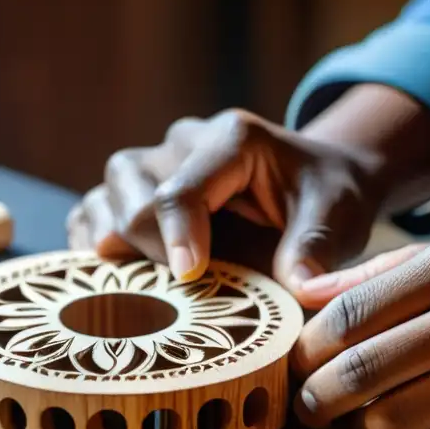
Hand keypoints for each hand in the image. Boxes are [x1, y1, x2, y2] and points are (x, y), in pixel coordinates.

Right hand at [65, 108, 384, 299]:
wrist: (317, 182)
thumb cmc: (328, 197)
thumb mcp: (338, 217)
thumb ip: (316, 249)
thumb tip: (300, 288)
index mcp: (232, 139)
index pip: (182, 188)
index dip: (176, 237)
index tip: (188, 278)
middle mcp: (182, 143)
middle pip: (129, 187)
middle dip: (146, 244)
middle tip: (179, 288)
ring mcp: (154, 164)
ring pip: (101, 196)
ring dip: (115, 246)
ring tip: (145, 284)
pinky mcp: (136, 191)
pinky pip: (91, 214)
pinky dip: (93, 247)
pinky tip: (117, 279)